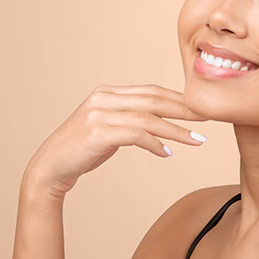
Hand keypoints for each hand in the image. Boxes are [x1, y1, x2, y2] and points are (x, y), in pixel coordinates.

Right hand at [22, 84, 208, 197]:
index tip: (200, 108)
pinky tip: (167, 153)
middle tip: (208, 118)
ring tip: (197, 140)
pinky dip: (155, 144)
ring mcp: (99, 115)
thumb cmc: (81, 151)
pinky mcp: (98, 133)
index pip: (151, 91)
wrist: (49, 168)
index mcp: (108, 93)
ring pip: (149, 118)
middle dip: (184, 109)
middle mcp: (103, 98)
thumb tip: (159, 124)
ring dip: (177, 130)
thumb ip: (129, 120)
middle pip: (154, 100)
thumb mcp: (108, 129)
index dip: (178, 98)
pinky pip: (136, 135)